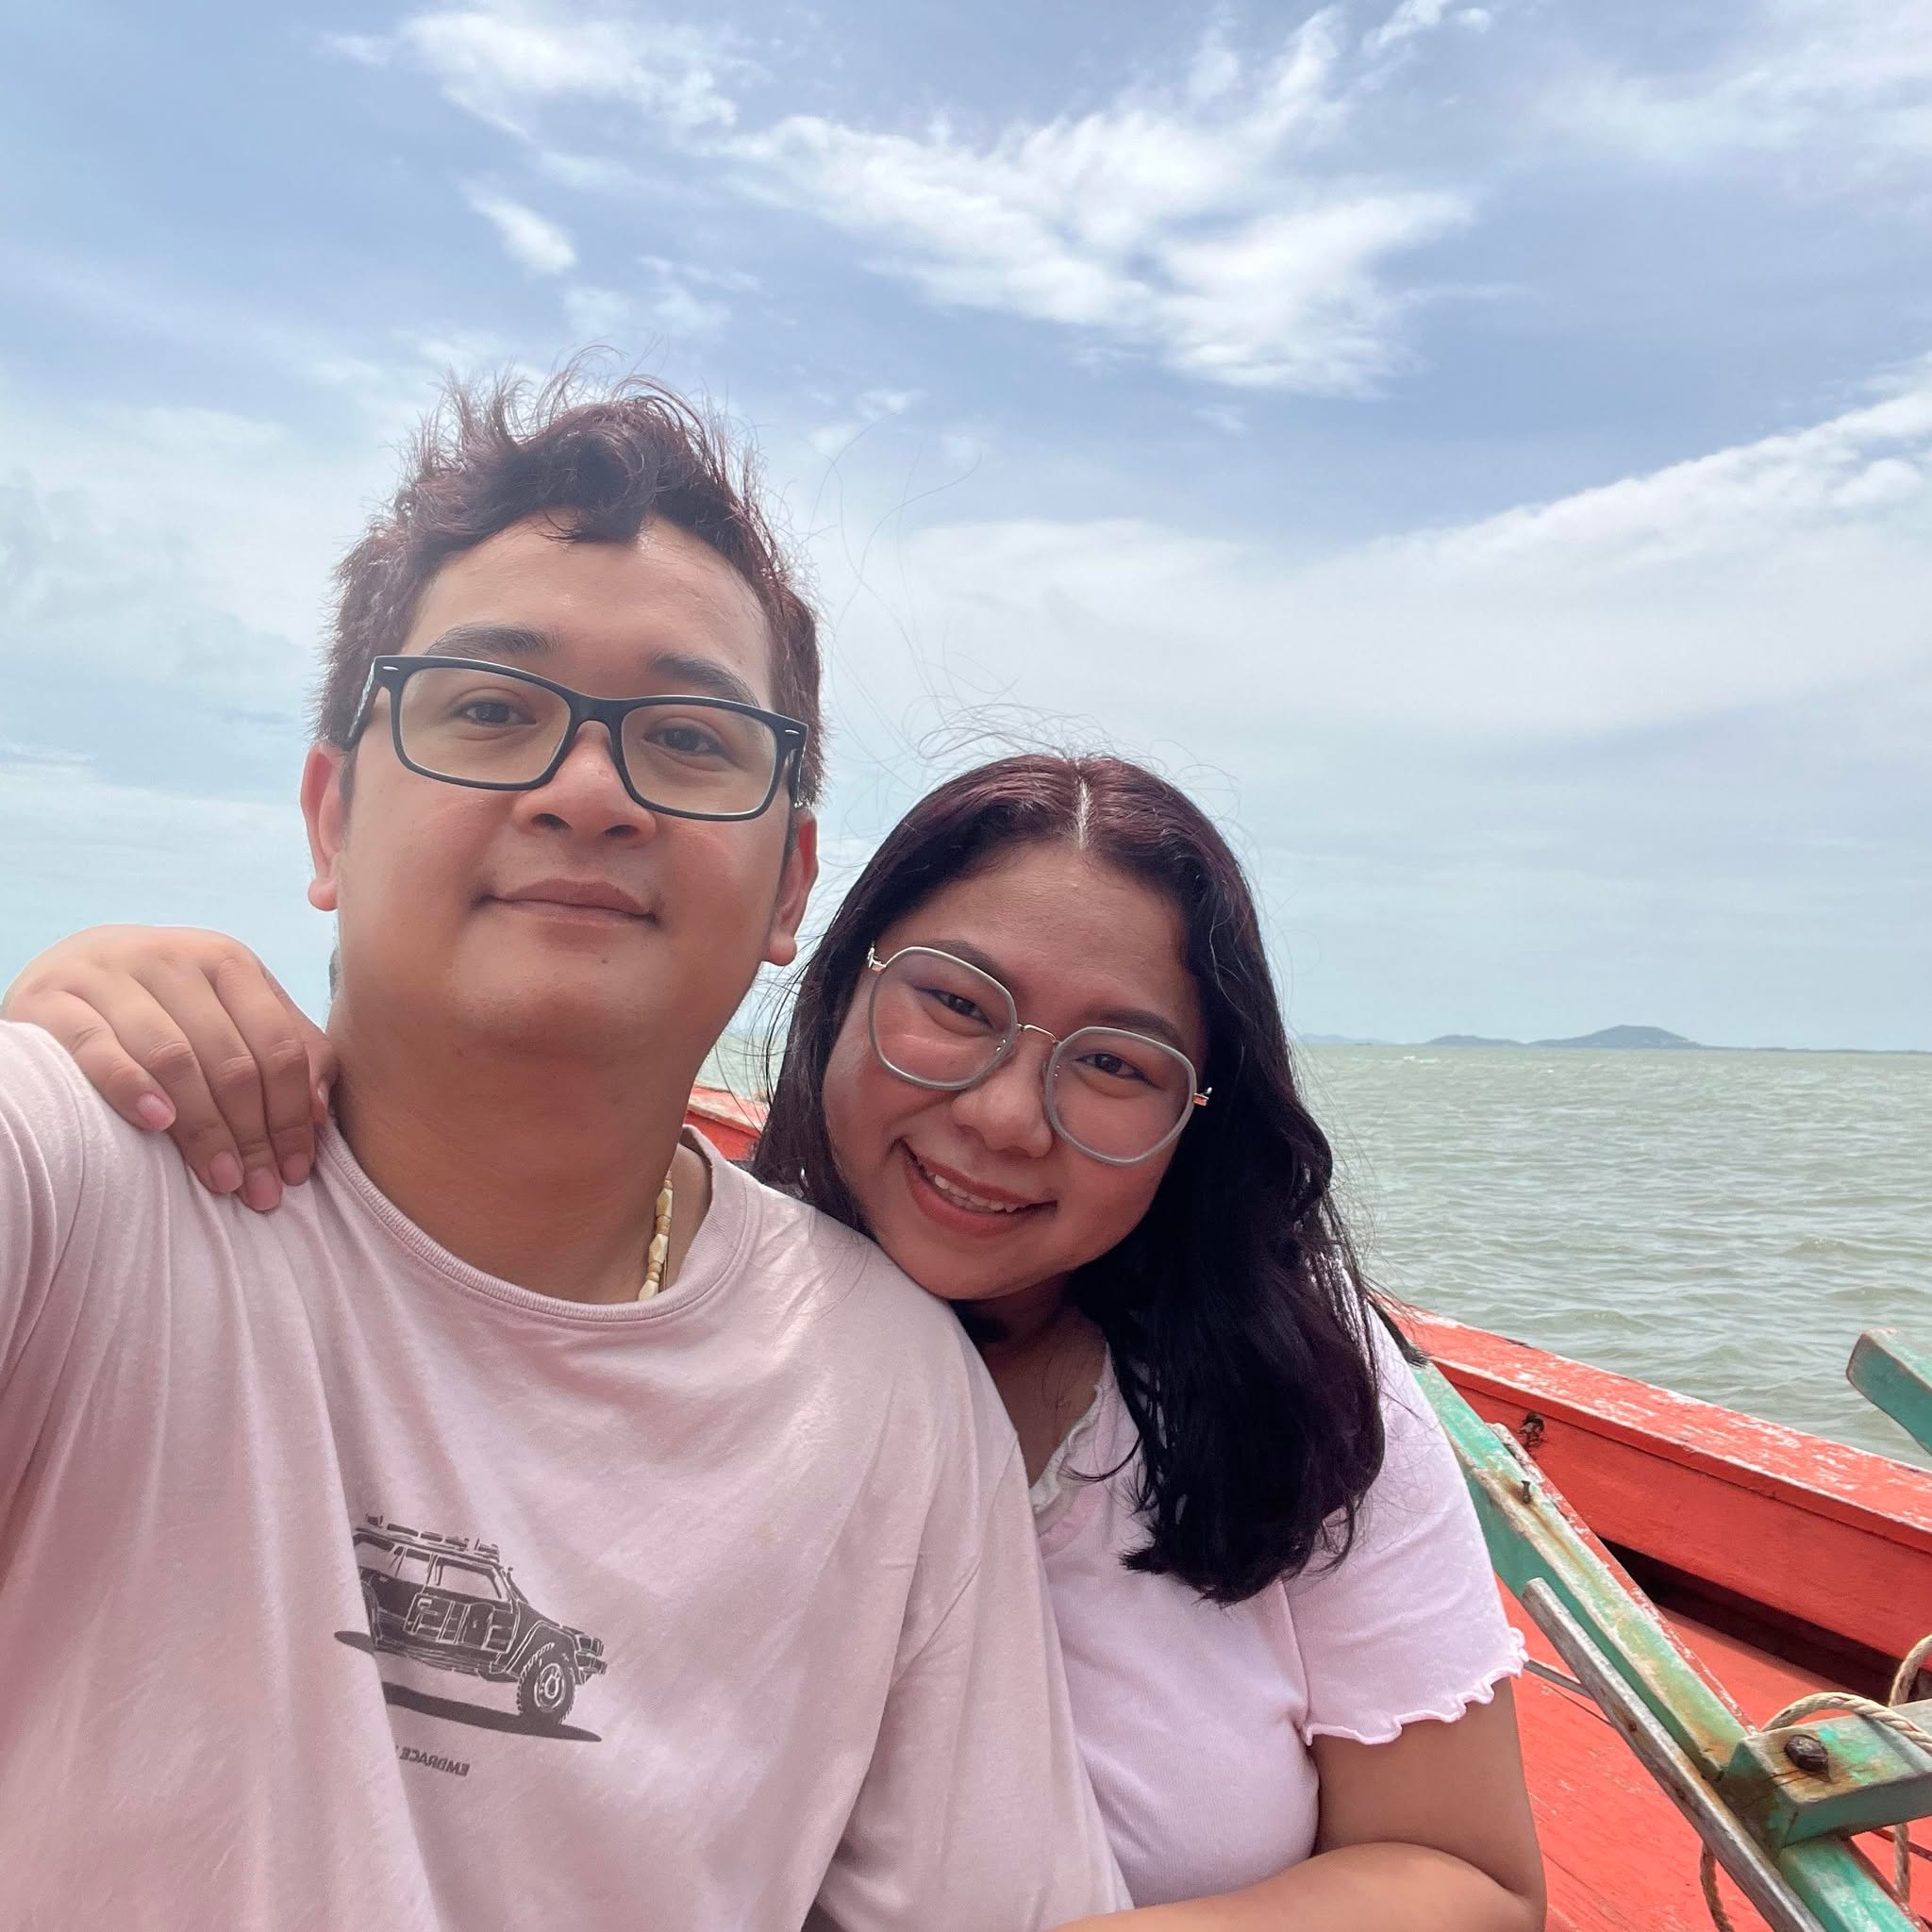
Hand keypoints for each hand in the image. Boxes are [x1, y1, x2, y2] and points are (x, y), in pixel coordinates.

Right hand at [2, 926, 334, 1210]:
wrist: (69, 972)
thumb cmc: (170, 1007)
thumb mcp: (235, 1013)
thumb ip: (289, 1049)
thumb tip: (320, 1113)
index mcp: (227, 962)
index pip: (278, 1045)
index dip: (293, 1114)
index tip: (296, 1170)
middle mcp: (172, 959)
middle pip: (231, 1059)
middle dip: (254, 1134)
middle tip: (262, 1191)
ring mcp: (109, 975)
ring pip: (173, 1057)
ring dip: (204, 1127)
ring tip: (224, 1179)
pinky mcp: (51, 999)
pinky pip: (96, 1046)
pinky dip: (130, 1085)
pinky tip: (159, 1124)